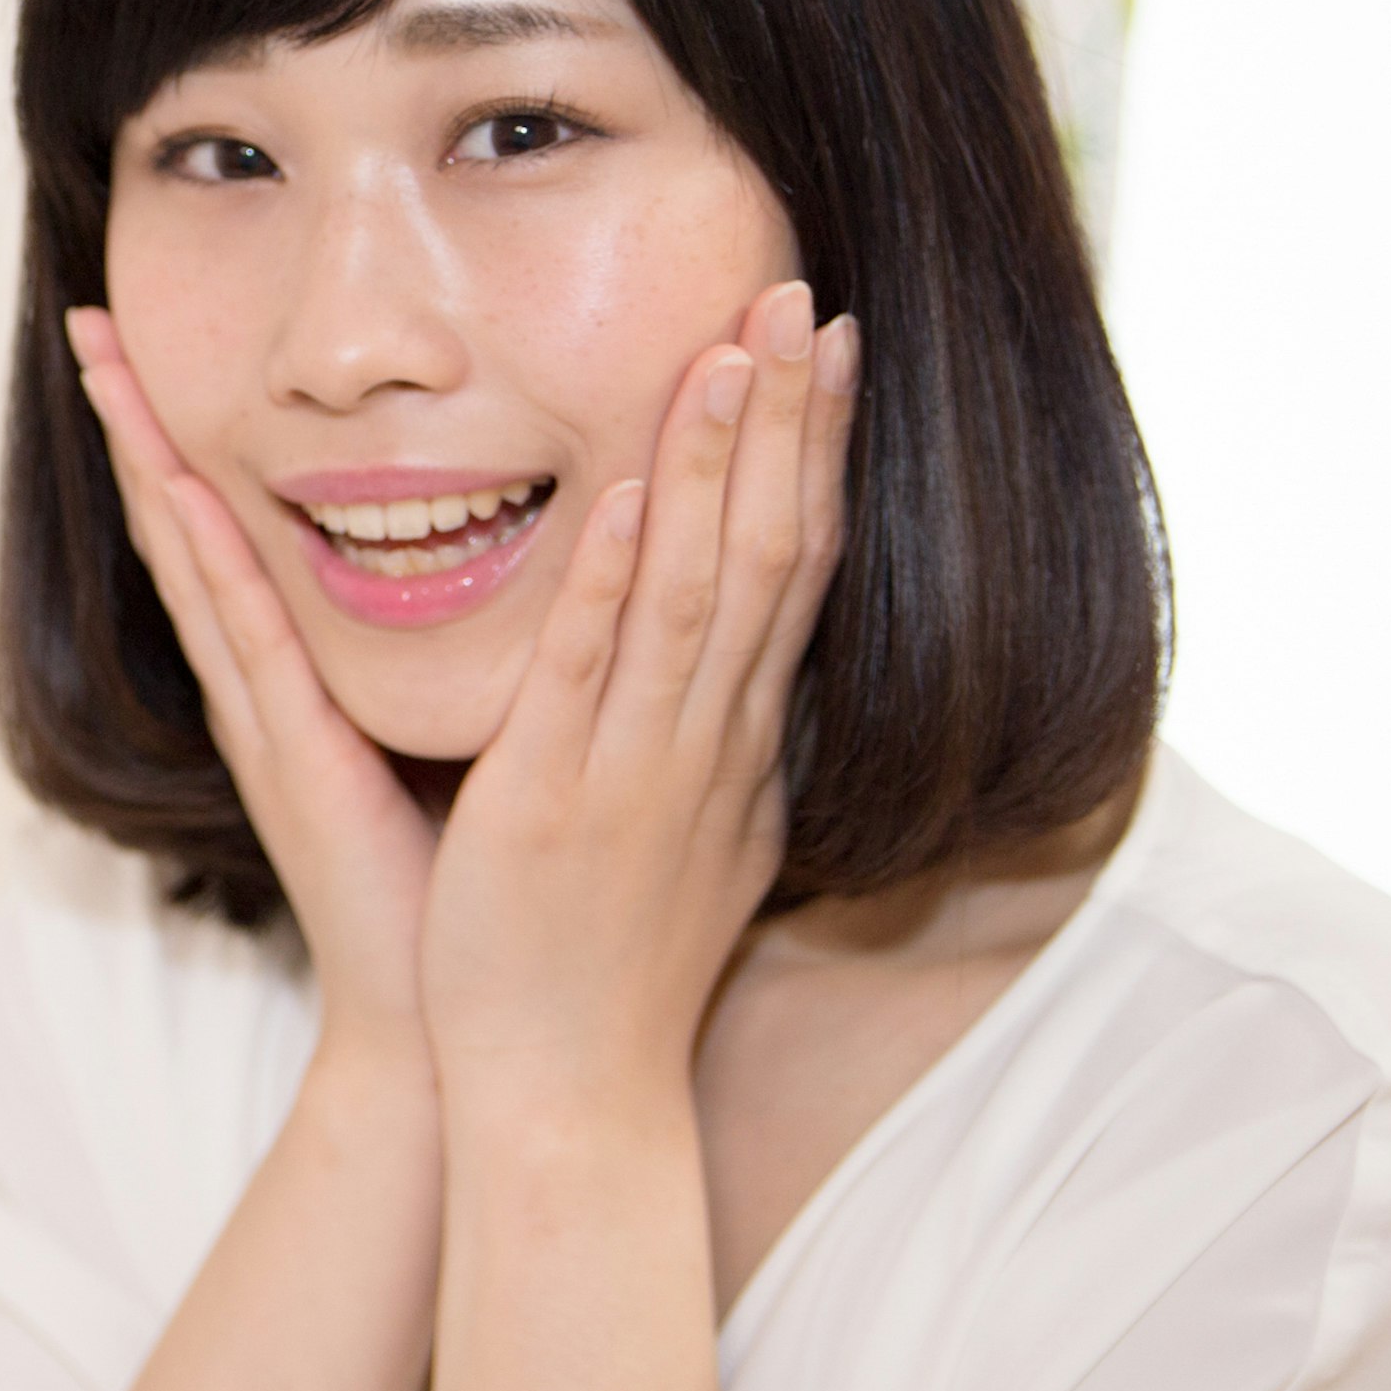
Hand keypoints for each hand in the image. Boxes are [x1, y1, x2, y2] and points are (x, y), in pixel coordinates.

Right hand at [66, 307, 438, 1077]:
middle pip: (182, 526)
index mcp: (298, 680)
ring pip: (192, 563)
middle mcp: (263, 688)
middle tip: (90, 322)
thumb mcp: (455, 739)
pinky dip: (215, 559)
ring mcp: (264, 722)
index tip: (150, 345)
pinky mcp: (293, 761)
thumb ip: (454, 660)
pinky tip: (194, 487)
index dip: (186, 437)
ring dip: (147, 461)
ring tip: (105, 372)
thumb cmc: (463, 890)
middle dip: (135, 423)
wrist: (461, 1028)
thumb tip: (500, 566)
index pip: (228, 531)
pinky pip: (251, 641)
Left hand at [415, 281, 861, 1110]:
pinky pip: (599, 674)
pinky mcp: (560, 801)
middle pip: (771, 551)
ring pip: (701, 591)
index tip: (830, 341)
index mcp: (730, 743)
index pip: (793, 566)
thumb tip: (744, 677)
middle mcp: (708, 742)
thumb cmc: (609, 969)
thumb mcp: (687, 836)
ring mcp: (642, 769)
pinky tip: (637, 494)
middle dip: (790, 419)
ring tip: (733, 347)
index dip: (813, 449)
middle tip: (808, 293)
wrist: (571, 1097)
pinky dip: (623, 582)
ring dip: (719, 465)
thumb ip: (708, 745)